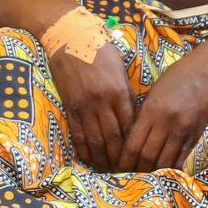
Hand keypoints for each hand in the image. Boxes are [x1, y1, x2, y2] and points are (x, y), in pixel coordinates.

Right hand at [49, 35, 134, 169]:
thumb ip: (126, 91)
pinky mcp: (70, 108)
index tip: (139, 153)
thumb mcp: (120, 67)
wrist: (68, 38)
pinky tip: (90, 160)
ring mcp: (84, 107)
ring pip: (95, 140)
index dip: (134, 142)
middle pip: (114, 138)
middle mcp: (102, 102)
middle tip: (126, 169)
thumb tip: (132, 114)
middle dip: (120, 157)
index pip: (130, 124)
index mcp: (119, 91)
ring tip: (109, 169)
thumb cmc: (99, 49)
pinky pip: (78, 135)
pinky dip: (84, 150)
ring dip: (103, 158)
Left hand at [122, 47, 207, 171]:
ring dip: (153, 171)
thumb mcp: (154, 91)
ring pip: (164, 161)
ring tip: (145, 176)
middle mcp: (167, 123)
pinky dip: (171, 168)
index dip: (124, 160)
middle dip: (136, 169)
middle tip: (129, 175)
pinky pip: (182, 158)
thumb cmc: (178, 75)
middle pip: (147, 156)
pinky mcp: (196, 134)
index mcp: (152, 110)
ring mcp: (183, 130)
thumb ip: (144, 114)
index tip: (118, 166)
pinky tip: (164, 172)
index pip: (133, 144)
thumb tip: (132, 136)